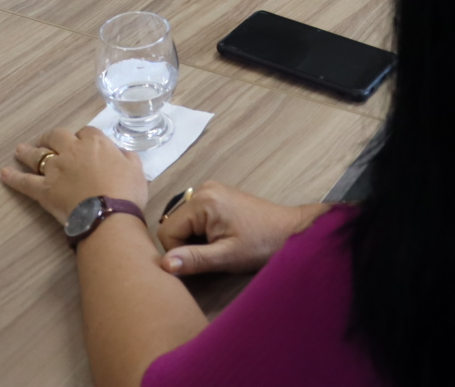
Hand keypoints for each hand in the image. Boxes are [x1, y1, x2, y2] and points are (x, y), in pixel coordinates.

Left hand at [0, 125, 148, 223]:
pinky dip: (13, 178)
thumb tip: (121, 154)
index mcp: (95, 143)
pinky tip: (4, 174)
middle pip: (57, 136)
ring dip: (28, 151)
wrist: (108, 215)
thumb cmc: (125, 192)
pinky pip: (25, 182)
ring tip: (20, 150)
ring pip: (37, 155)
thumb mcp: (136, 170)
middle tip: (45, 140)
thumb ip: (127, 158)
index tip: (83, 143)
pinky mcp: (44, 189)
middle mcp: (72, 151)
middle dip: (50, 137)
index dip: (83, 137)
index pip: (86, 132)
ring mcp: (55, 169)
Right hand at [155, 184, 327, 276]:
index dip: (178, 252)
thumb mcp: (226, 256)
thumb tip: (163, 265)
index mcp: (202, 201)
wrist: (290, 230)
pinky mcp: (217, 195)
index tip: (202, 260)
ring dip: (194, 239)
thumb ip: (194, 259)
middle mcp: (201, 189)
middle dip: (186, 244)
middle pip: (174, 225)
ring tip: (219, 246)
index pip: (166, 232)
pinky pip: (195, 217)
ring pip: (183, 222)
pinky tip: (221, 237)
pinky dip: (201, 231)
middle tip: (213, 253)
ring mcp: (210, 190)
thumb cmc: (261, 244)